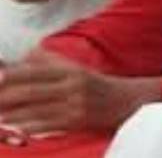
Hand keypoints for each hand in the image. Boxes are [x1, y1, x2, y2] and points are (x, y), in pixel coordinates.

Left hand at [0, 50, 160, 134]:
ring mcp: (75, 104)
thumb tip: (24, 57)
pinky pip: (48, 125)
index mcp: (71, 70)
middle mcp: (72, 85)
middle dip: (8, 97)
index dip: (15, 75)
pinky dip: (29, 127)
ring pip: (37, 110)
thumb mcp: (76, 68)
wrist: (126, 101)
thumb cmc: (95, 84)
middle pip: (33, 91)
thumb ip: (50, 62)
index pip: (38, 71)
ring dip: (13, 115)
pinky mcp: (77, 121)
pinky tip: (15, 129)